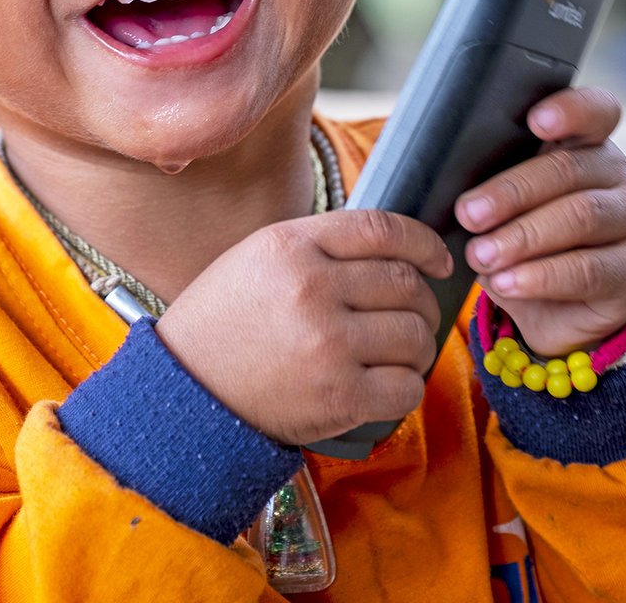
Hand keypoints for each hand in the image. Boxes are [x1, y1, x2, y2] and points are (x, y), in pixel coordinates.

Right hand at [155, 210, 451, 445]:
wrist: (187, 390)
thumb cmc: (226, 320)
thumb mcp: (259, 257)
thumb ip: (321, 246)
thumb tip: (396, 250)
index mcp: (291, 245)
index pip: (383, 229)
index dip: (424, 242)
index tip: (439, 259)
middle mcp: (312, 288)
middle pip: (406, 283)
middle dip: (422, 299)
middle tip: (413, 314)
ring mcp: (327, 344)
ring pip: (415, 335)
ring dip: (418, 345)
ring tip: (400, 352)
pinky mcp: (338, 397)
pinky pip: (407, 387)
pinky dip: (407, 386)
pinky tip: (388, 383)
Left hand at [455, 86, 625, 356]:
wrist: (556, 310)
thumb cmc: (518, 238)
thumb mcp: (502, 206)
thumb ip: (487, 182)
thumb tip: (446, 180)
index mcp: (582, 144)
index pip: (592, 111)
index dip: (568, 110)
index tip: (534, 120)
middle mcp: (613, 175)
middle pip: (567, 169)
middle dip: (511, 191)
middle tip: (467, 213)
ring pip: (581, 216)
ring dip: (522, 236)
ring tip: (481, 255)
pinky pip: (588, 269)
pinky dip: (541, 276)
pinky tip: (507, 282)